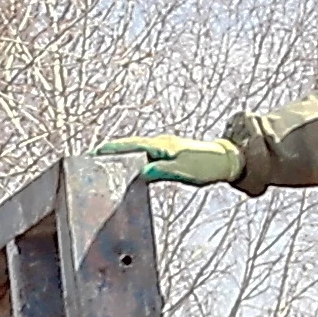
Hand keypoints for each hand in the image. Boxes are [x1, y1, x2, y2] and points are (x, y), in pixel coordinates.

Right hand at [95, 135, 244, 186]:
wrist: (226, 160)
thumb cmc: (206, 167)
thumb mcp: (184, 172)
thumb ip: (161, 171)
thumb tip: (141, 174)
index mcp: (161, 146)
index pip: (130, 146)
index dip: (111, 150)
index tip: (93, 153)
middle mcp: (160, 143)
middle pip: (129, 145)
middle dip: (110, 151)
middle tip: (91, 158)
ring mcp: (164, 146)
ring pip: (136, 149)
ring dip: (120, 154)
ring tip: (102, 162)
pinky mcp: (168, 152)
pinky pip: (144, 153)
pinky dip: (132, 157)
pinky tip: (127, 165)